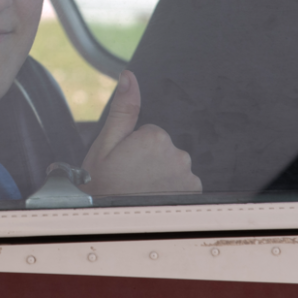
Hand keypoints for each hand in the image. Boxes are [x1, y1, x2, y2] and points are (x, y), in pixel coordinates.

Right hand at [80, 70, 201, 196]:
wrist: (111, 221)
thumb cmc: (104, 184)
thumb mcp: (106, 144)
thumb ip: (124, 109)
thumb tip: (129, 76)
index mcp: (155, 137)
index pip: (149, 133)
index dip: (133, 148)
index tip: (123, 163)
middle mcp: (177, 154)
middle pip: (163, 148)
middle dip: (149, 160)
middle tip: (130, 177)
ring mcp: (188, 175)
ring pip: (173, 166)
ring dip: (161, 175)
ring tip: (141, 190)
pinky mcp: (194, 193)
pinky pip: (183, 183)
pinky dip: (171, 189)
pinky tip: (154, 197)